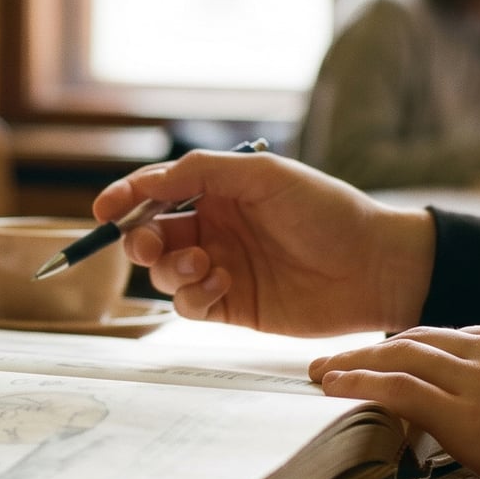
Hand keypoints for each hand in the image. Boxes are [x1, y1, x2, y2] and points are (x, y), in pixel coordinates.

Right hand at [94, 150, 436, 334]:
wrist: (375, 266)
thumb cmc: (328, 211)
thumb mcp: (264, 175)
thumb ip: (202, 171)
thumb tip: (148, 182)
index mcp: (218, 192)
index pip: (156, 193)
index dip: (125, 199)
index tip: (104, 209)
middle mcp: (214, 229)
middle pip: (149, 236)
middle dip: (139, 239)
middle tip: (152, 244)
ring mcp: (221, 269)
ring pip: (164, 274)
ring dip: (171, 268)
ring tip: (205, 262)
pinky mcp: (233, 307)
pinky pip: (189, 306)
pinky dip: (193, 295)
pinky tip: (220, 282)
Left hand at [309, 318, 479, 478]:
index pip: (461, 336)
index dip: (424, 351)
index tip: (397, 361)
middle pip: (423, 337)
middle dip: (378, 348)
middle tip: (341, 359)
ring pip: (402, 355)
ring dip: (355, 362)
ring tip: (322, 371)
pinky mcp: (466, 410)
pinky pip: (398, 387)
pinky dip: (359, 382)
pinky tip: (333, 386)